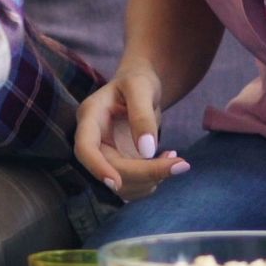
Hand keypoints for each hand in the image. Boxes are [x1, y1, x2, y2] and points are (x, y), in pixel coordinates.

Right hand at [73, 67, 187, 201]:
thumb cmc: (138, 81)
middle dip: (144, 173)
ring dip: (151, 179)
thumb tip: (146, 150)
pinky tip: (167, 160)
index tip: (116, 183)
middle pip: (110, 169)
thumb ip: (142, 115)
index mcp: (90, 117)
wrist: (141, 89)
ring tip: (174, 159)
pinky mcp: (120, 166)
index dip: (97, 168)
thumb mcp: (141, 87)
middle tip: (181, 165)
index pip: (85, 148)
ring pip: (123, 184)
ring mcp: (105, 156)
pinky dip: (154, 179)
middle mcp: (94, 140)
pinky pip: (134, 184)